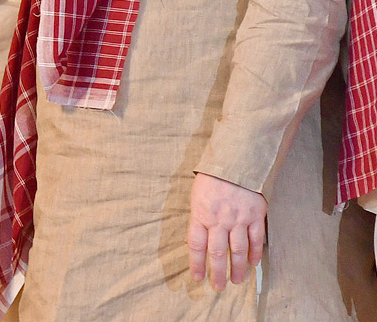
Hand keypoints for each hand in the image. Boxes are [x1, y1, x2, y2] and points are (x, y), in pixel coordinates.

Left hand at [187, 172, 266, 290]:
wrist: (236, 160)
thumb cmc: (211, 178)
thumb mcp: (196, 196)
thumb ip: (197, 219)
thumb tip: (193, 241)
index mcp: (201, 214)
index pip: (196, 245)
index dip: (196, 264)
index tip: (197, 278)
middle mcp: (220, 220)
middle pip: (218, 253)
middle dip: (217, 273)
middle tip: (217, 287)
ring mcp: (239, 219)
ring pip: (238, 251)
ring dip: (238, 269)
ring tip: (236, 281)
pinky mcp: (256, 216)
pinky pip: (256, 240)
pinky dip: (254, 254)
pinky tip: (252, 264)